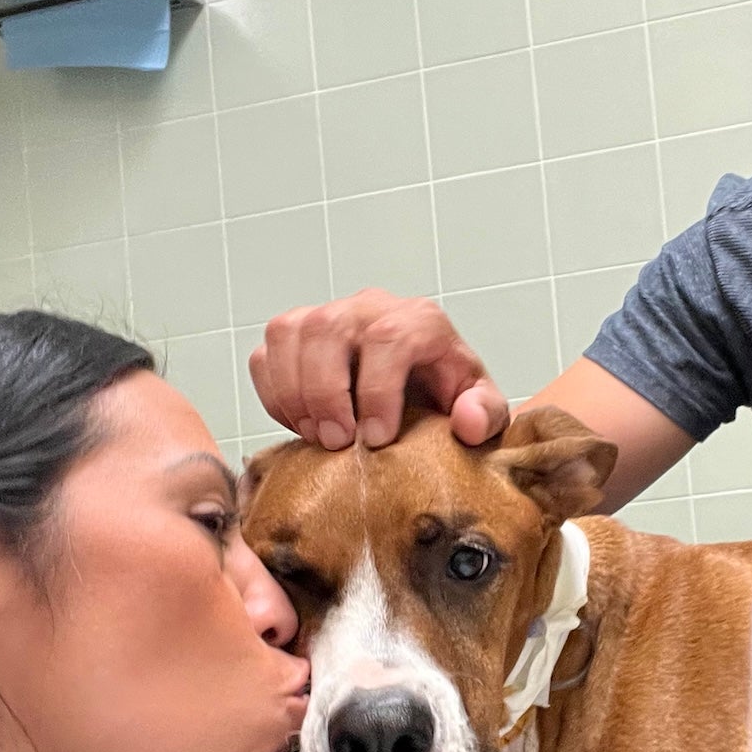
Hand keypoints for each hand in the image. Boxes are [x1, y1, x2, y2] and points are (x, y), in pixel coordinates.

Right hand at [249, 289, 509, 450]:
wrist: (422, 391)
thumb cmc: (449, 398)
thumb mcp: (479, 407)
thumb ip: (484, 414)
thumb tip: (466, 422)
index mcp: (420, 320)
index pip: (390, 337)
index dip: (377, 391)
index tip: (376, 439)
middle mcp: (370, 308)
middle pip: (329, 328)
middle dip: (326, 393)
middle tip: (338, 443)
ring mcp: (327, 317)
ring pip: (290, 333)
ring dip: (295, 392)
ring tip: (317, 438)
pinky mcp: (295, 337)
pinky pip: (266, 354)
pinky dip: (274, 394)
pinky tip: (301, 424)